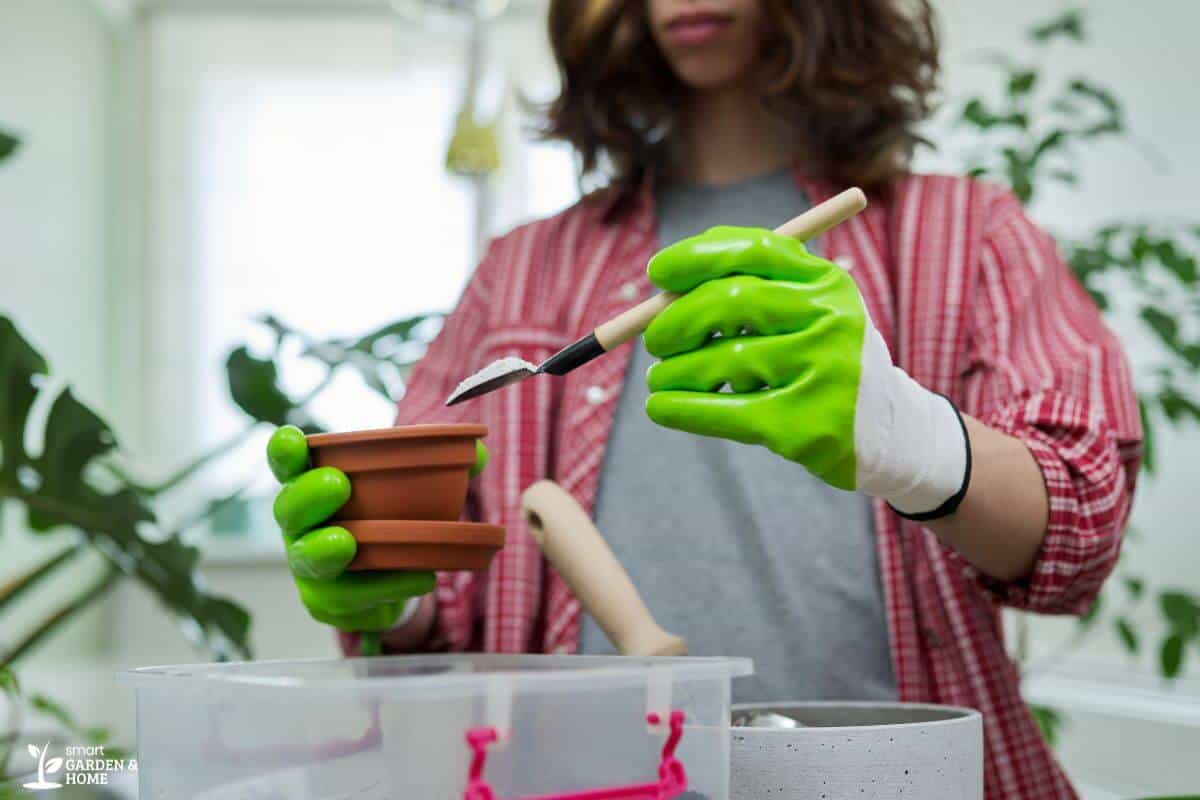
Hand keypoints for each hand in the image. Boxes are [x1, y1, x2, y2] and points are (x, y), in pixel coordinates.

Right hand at [267, 427, 487, 630]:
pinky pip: (351, 597)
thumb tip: (478, 453)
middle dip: (308, 497)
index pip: (290, 465)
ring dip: (326, 550)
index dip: (284, 452)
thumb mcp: (413, 494)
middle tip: (338, 485)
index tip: (291, 438)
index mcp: (316, 486)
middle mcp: (302, 526)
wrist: (392, 582)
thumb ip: (444, 470)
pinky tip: (420, 576)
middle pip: (289, 510)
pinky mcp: (328, 604)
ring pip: (309, 560)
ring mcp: (309, 568)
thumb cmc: (391, 523)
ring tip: (346, 541)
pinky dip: (389, 585)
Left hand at [643, 226, 968, 516]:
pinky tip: (660, 408)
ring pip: (723, 360)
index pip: (753, 250)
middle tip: (653, 340)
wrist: (891, 432)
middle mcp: (831, 320)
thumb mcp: (806, 313)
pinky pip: (724, 413)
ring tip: (660, 378)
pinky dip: (681, 409)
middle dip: (677, 319)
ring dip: (675, 371)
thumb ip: (748, 290)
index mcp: (828, 282)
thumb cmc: (826, 361)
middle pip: (732, 301)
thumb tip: (663, 290)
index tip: (658, 274)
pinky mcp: (806, 425)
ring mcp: (822, 372)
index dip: (696, 257)